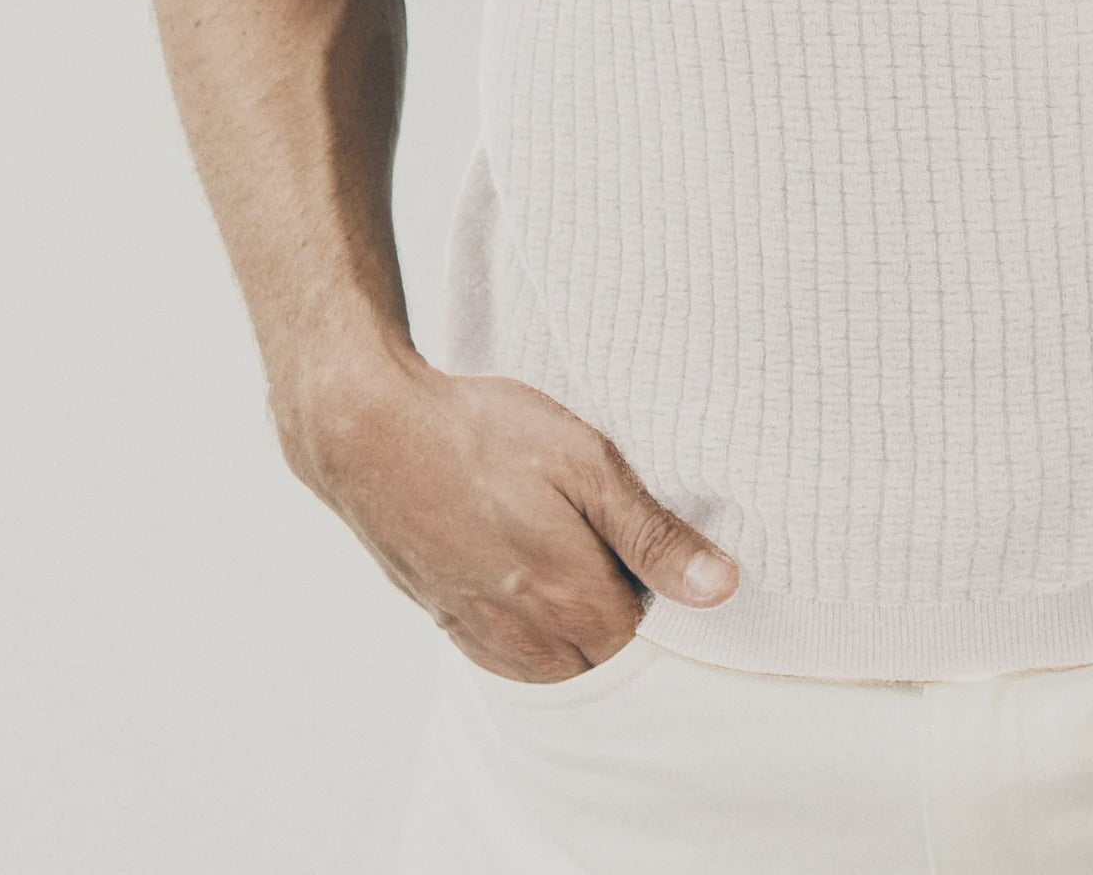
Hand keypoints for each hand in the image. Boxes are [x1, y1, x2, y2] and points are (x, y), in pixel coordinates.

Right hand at [278, 348, 739, 682]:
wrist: (370, 432)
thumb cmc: (483, 432)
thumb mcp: (586, 463)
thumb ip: (654, 535)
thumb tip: (723, 589)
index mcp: (570, 596)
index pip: (641, 627)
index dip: (643, 575)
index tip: (626, 527)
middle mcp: (524, 632)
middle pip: (597, 650)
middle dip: (607, 604)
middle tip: (590, 529)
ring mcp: (477, 630)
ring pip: (549, 660)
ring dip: (565, 621)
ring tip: (554, 545)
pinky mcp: (442, 617)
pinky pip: (502, 653)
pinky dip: (521, 628)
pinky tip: (515, 569)